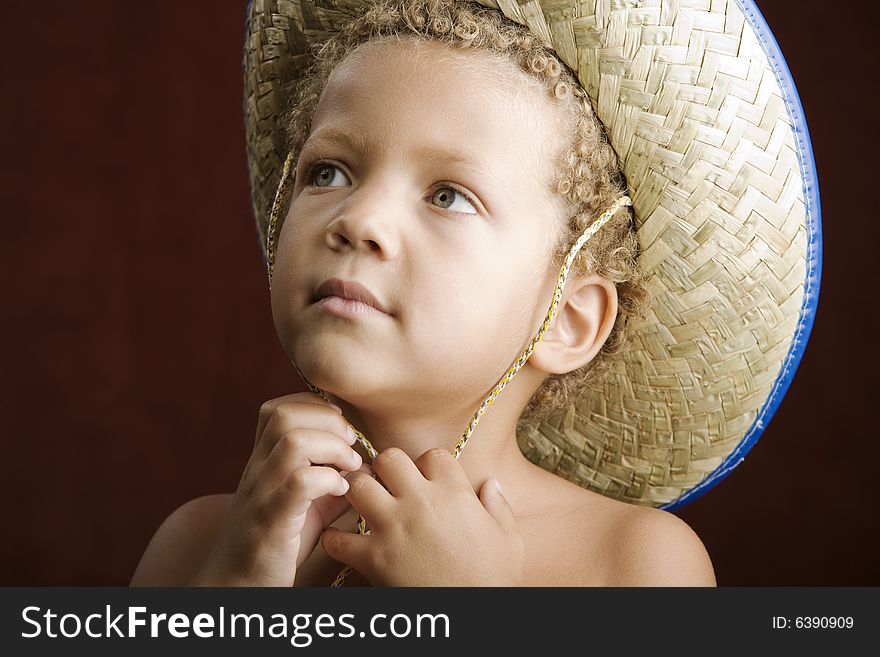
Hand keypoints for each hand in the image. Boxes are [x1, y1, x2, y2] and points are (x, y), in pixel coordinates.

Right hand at [190, 392, 368, 585]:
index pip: (276, 409)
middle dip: (327, 420)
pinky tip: (341, 493)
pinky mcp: (271, 520)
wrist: (236, 588)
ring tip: (349, 467)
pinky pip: (299, 483)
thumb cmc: (274, 545)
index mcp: (262, 462)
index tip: (340, 425)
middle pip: (283, 415)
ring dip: (332, 447)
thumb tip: (365, 466)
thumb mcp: (305, 507)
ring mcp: (261, 493)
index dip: (313, 406)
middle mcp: (257, 471)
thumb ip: (330, 482)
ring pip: (292, 442)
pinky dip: (328, 480)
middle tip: (351, 444)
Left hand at [320, 447, 524, 585]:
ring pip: (359, 486)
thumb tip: (491, 483)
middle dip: (386, 468)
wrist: (476, 616)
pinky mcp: (373, 559)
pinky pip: (339, 539)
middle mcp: (420, 503)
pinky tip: (343, 543)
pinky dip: (336, 540)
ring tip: (364, 504)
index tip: (426, 479)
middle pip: (389, 458)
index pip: (432, 455)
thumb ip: (498, 505)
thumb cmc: (495, 579)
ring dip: (359, 493)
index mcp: (454, 493)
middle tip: (388, 484)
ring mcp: (393, 528)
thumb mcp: (509, 539)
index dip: (427, 464)